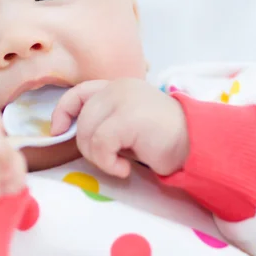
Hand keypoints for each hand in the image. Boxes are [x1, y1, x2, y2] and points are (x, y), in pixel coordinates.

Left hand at [51, 79, 188, 177]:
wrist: (197, 143)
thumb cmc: (163, 139)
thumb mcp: (128, 124)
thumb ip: (105, 119)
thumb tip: (68, 133)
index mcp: (117, 87)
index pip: (79, 93)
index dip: (62, 112)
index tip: (58, 131)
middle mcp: (118, 88)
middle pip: (81, 121)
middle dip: (87, 148)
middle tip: (110, 161)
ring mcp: (123, 100)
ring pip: (87, 134)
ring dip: (99, 158)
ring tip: (119, 165)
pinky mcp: (128, 117)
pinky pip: (100, 144)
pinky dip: (108, 163)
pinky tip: (125, 169)